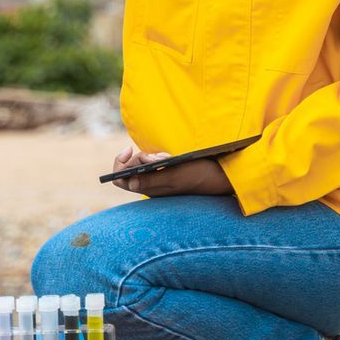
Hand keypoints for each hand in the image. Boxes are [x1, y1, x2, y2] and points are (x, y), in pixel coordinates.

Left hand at [110, 145, 234, 197]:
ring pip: (141, 164)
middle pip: (130, 168)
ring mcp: (158, 180)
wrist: (219, 177)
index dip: (120, 164)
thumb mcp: (176, 176)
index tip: (131, 150)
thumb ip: (153, 179)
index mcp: (149, 189)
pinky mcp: (166, 173)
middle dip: (139, 157)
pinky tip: (168, 157)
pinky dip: (156, 156)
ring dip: (149, 156)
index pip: (120, 179)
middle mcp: (150, 186)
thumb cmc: (199, 176)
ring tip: (165, 157)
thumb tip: (130, 182)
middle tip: (156, 155)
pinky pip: (152, 163)